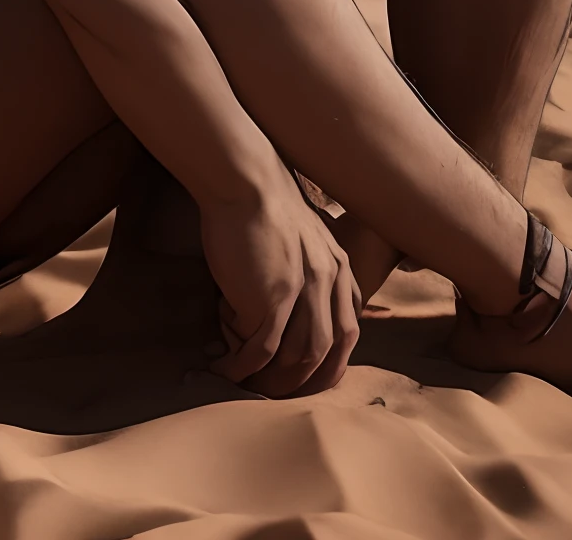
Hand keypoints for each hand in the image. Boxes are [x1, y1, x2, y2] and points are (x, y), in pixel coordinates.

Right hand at [199, 165, 361, 396]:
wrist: (245, 180)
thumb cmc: (261, 200)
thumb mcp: (302, 231)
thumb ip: (305, 261)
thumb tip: (284, 286)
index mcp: (339, 266)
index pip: (347, 327)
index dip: (332, 357)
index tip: (309, 372)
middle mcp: (329, 284)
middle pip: (327, 350)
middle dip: (305, 379)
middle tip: (276, 391)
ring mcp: (304, 294)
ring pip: (297, 356)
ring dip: (272, 377)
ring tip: (245, 382)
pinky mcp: (275, 300)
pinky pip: (262, 349)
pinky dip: (243, 366)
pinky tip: (224, 369)